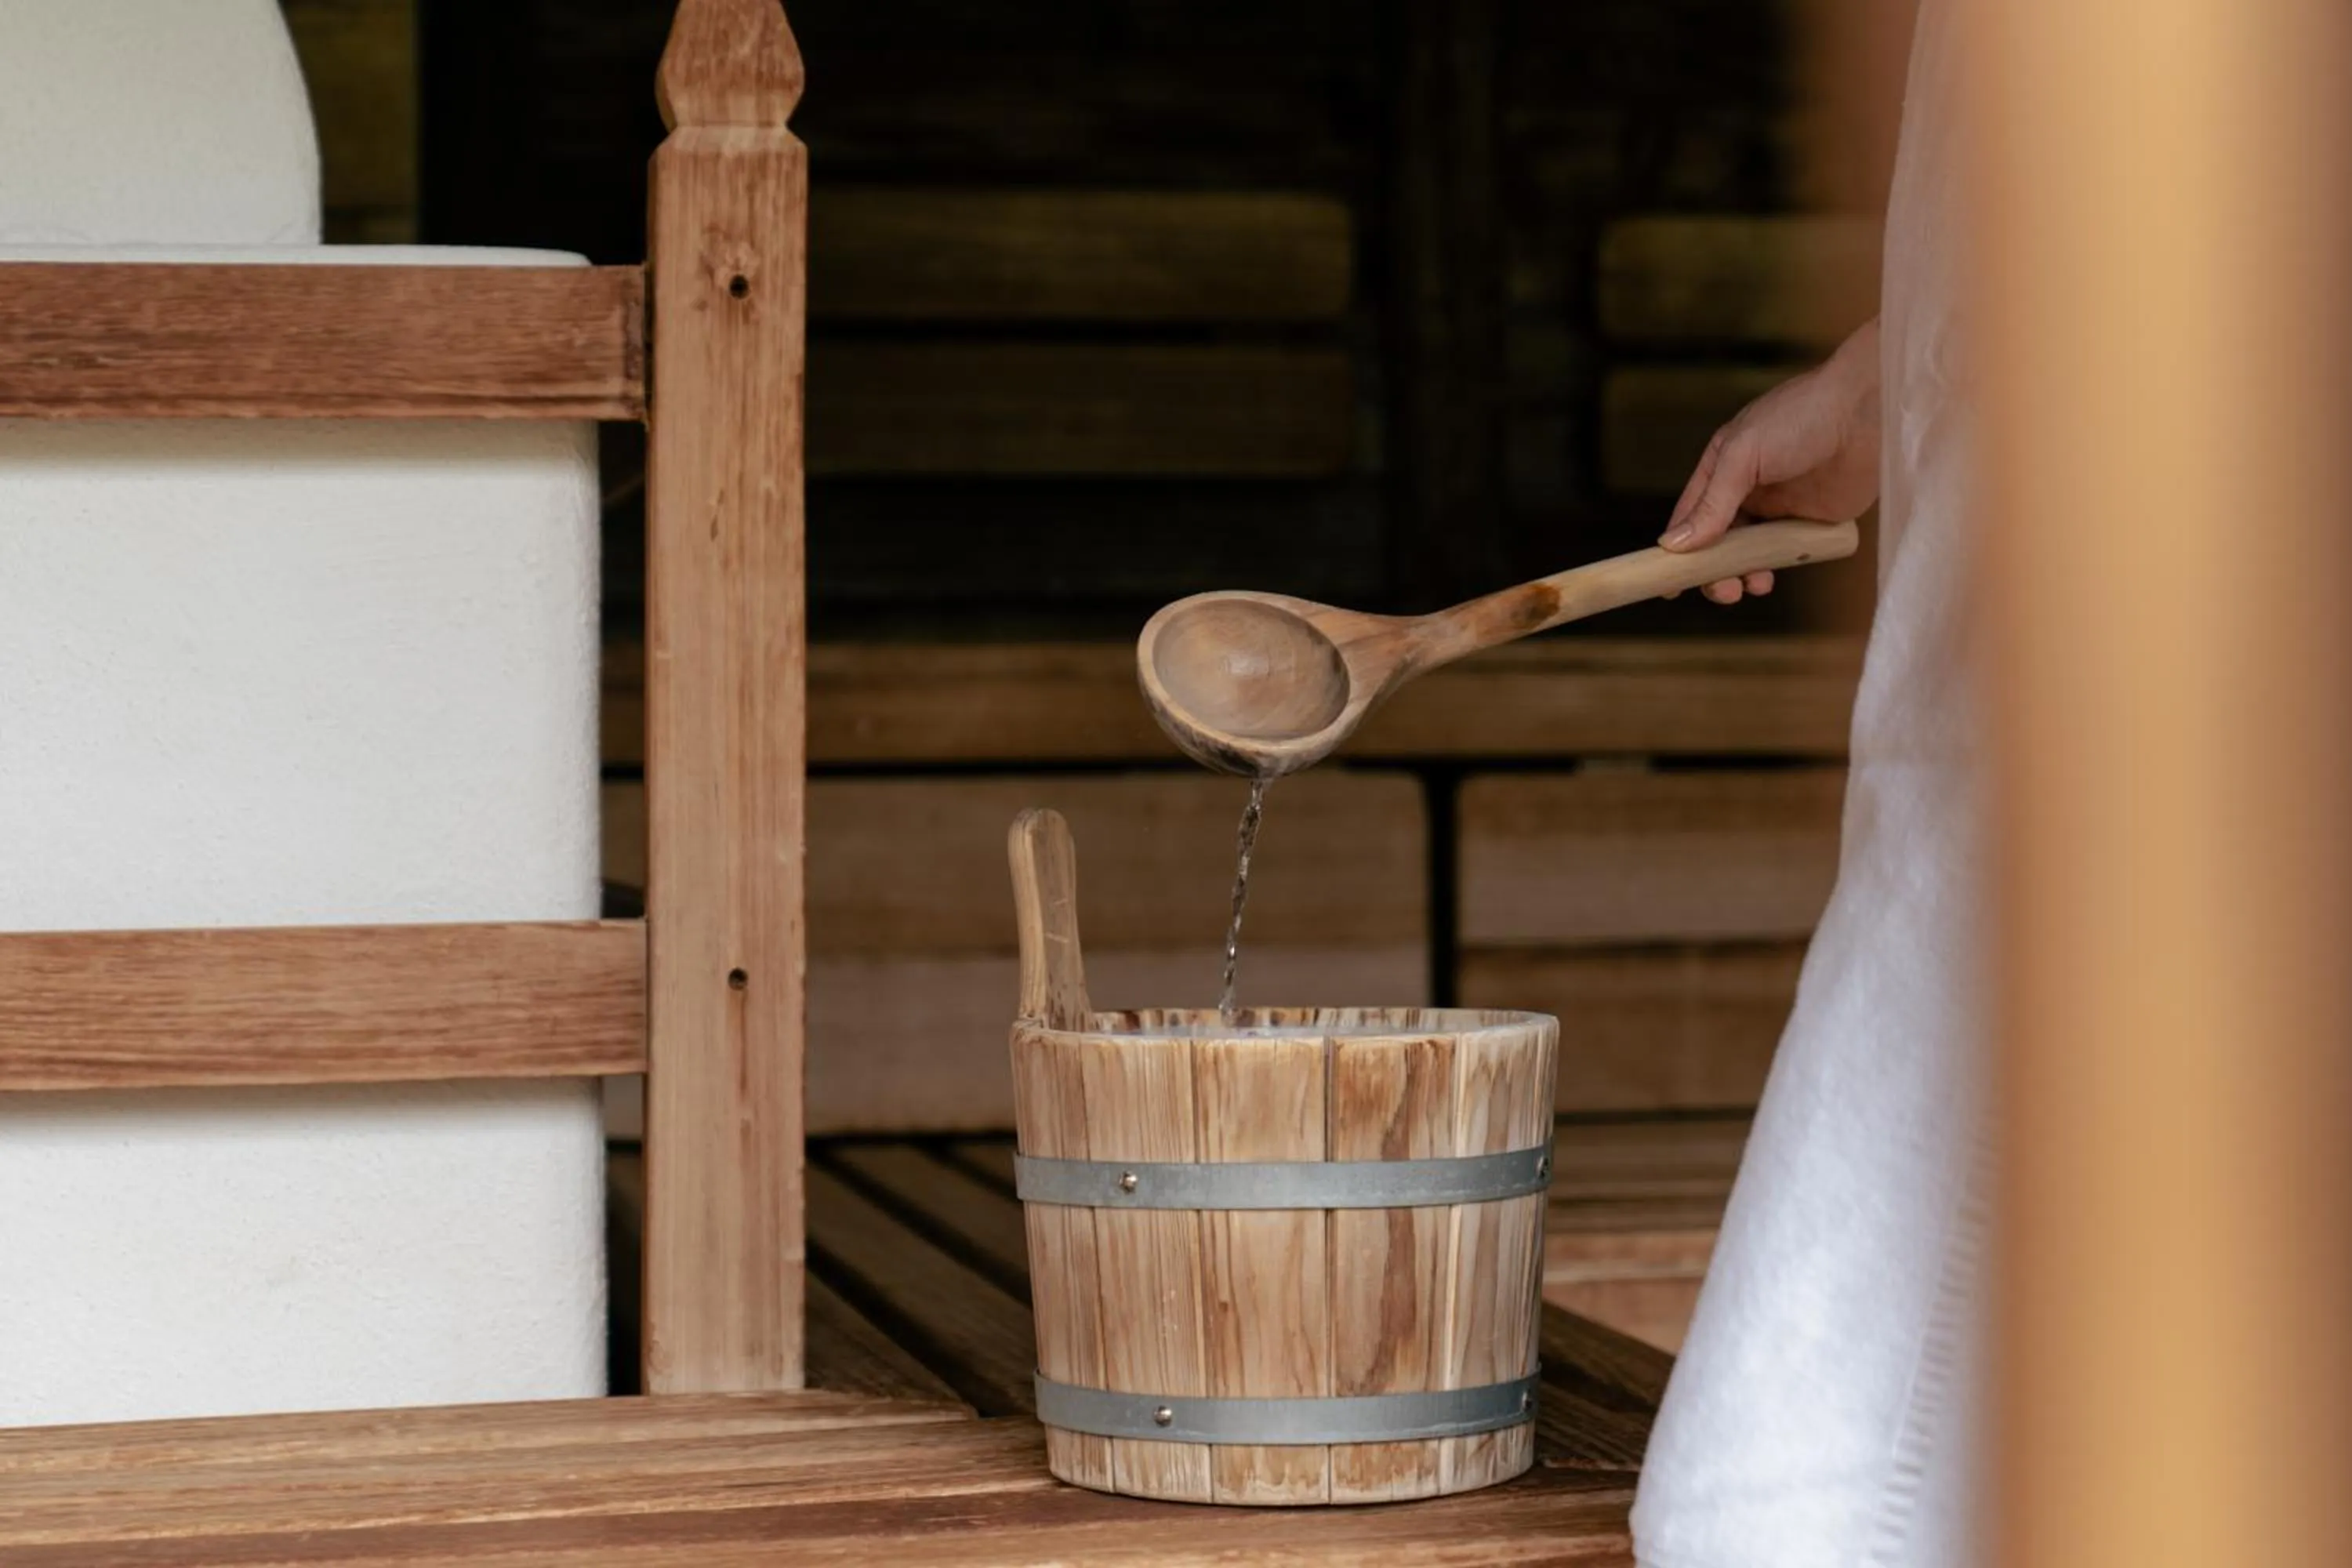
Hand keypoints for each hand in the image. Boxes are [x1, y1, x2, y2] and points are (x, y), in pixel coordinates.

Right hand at [1660, 317, 1881, 603]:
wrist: (1869, 412)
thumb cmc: (1802, 416)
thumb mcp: (1743, 455)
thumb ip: (1711, 503)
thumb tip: (1675, 545)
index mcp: (1722, 467)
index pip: (1689, 516)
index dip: (1676, 550)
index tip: (1668, 583)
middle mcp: (1747, 489)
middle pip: (1717, 542)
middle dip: (1714, 570)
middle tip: (1723, 590)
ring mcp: (1780, 507)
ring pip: (1750, 554)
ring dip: (1743, 574)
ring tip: (1752, 585)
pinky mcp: (1812, 520)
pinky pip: (1788, 553)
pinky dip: (1777, 568)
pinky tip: (1775, 574)